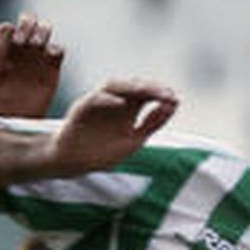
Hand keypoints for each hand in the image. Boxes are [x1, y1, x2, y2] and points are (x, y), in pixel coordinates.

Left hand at [0, 12, 64, 116]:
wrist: (4, 121)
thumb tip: (1, 55)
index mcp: (2, 48)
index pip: (6, 29)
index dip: (3, 39)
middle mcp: (21, 48)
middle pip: (28, 19)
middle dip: (26, 24)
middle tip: (20, 42)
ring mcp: (37, 57)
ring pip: (45, 27)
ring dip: (41, 31)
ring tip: (34, 45)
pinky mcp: (52, 70)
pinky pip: (58, 50)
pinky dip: (54, 49)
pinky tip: (47, 58)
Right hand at [46, 78, 176, 174]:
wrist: (74, 163)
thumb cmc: (103, 152)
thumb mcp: (135, 139)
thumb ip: (152, 123)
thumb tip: (174, 104)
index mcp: (128, 108)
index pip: (146, 93)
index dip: (160, 93)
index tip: (174, 99)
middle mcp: (114, 101)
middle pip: (133, 86)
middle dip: (150, 88)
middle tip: (165, 94)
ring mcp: (97, 102)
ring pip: (113, 85)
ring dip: (130, 87)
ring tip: (145, 90)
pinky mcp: (81, 108)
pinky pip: (94, 98)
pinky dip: (107, 99)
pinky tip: (121, 103)